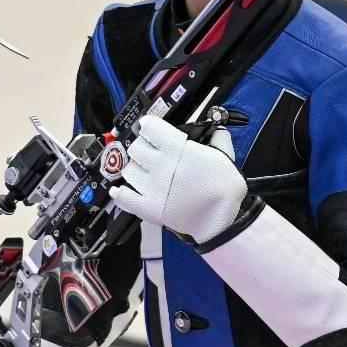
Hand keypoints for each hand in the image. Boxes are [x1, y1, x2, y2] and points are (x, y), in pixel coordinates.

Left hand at [109, 115, 246, 244]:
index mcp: (177, 149)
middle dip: (142, 147)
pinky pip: (123, 197)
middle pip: (135, 147)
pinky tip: (122, 189)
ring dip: (135, 169)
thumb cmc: (224, 188)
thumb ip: (217, 138)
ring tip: (144, 172)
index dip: (150, 126)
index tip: (152, 128)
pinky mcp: (146, 207)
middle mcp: (159, 165)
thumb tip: (215, 130)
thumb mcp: (225, 155)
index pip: (149, 127)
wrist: (221, 219)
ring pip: (127, 170)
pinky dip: (120, 192)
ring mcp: (150, 187)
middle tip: (151, 152)